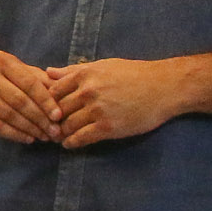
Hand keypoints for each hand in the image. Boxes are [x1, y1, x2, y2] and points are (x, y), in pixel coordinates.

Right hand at [0, 49, 60, 143]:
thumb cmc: (1, 75)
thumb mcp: (20, 70)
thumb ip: (41, 80)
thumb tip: (64, 94)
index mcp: (2, 60)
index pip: (29, 84)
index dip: (46, 101)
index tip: (59, 116)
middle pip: (19, 101)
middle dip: (40, 119)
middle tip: (55, 132)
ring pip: (8, 115)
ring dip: (29, 129)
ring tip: (44, 136)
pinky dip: (14, 134)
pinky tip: (28, 138)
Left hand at [47, 58, 190, 146]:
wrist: (164, 87)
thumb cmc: (135, 74)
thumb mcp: (103, 66)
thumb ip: (74, 71)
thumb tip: (48, 72)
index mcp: (85, 75)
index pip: (52, 92)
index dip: (47, 102)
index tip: (47, 110)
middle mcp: (88, 91)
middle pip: (57, 110)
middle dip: (51, 120)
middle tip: (48, 128)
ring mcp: (97, 110)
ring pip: (67, 126)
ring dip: (60, 133)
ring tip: (59, 137)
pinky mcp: (107, 127)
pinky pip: (81, 138)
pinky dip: (72, 143)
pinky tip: (70, 144)